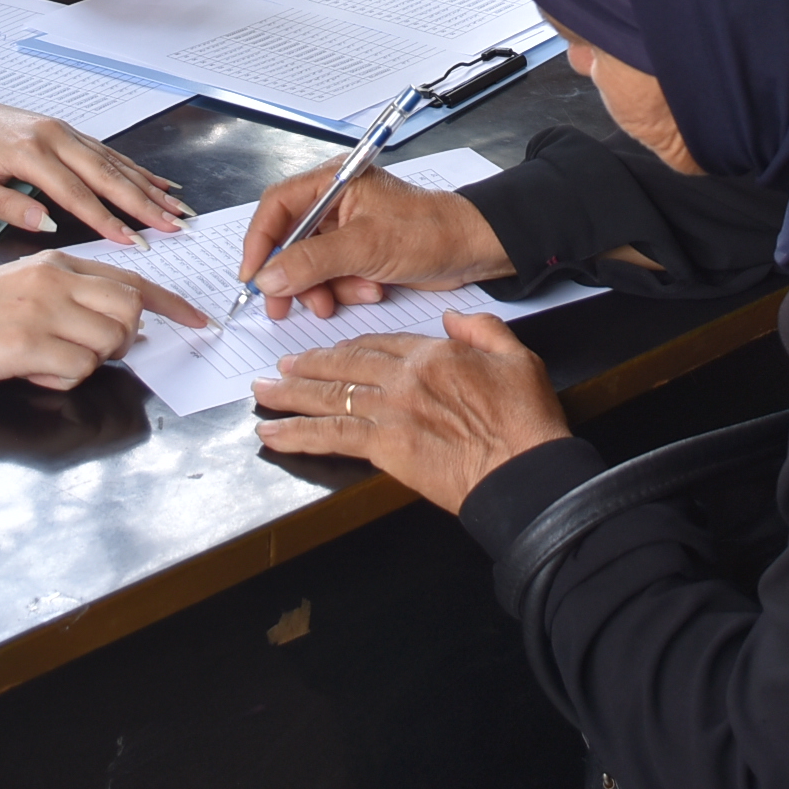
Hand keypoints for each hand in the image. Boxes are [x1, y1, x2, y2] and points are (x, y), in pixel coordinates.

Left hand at [0, 94, 192, 244]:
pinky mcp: (64, 131)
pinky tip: (154, 181)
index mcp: (29, 152)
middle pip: (107, 174)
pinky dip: (134, 168)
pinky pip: (106, 151)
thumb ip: (7, 205)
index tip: (133, 242)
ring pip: (114, 161)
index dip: (107, 221)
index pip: (76, 194)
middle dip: (145, 203)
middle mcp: (52, 137)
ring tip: (176, 207)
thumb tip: (47, 224)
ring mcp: (62, 131)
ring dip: (148, 186)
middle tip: (174, 224)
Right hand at [0, 248, 204, 392]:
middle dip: (125, 340)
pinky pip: (77, 369)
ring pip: (109, 341)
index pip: (131, 278)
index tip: (195, 321)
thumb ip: (67, 297)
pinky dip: (60, 380)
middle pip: (131, 308)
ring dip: (88, 362)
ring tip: (46, 362)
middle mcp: (55, 278)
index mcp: (55, 262)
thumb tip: (116, 324)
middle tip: (92, 354)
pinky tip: (27, 371)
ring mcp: (42, 309)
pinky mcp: (27, 343)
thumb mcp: (19, 289)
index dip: (171, 303)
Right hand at [238, 169, 513, 318]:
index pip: (276, 205)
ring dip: (322, 287)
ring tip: (343, 299)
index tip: (253, 276)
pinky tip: (369, 291)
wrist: (472, 250)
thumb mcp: (365, 247)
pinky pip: (333, 275)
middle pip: (289, 239)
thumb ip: (312, 261)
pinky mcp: (360, 252)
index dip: (259, 240)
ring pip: (309, 264)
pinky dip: (344, 289)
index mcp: (333, 182)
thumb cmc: (428, 232)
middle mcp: (335, 202)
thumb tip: (268, 277)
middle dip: (291, 275)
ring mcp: (347, 228)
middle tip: (286, 307)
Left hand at [251, 314, 570, 512]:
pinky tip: (272, 433)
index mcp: (433, 354)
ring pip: (329, 395)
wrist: (525, 470)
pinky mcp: (385, 447)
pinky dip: (295, 433)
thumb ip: (482, 329)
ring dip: (290, 394)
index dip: (350, 347)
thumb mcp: (517, 357)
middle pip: (344, 364)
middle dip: (308, 364)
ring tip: (263, 392)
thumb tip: (453, 319)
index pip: (380, 343)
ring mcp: (391, 412)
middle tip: (281, 365)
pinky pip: (330, 435)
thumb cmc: (525, 421)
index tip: (332, 352)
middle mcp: (404, 378)